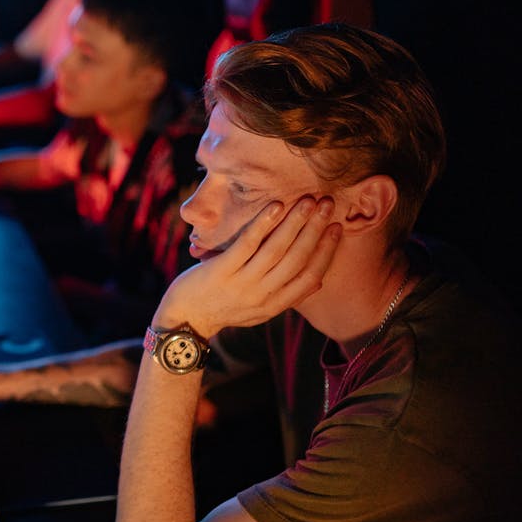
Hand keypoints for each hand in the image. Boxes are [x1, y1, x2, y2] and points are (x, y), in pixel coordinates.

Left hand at [157, 195, 341, 338]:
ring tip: (308, 201)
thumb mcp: (259, 311)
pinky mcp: (221, 271)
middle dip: (316, 229)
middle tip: (328, 203)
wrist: (184, 320)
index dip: (327, 251)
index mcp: (275, 305)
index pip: (311, 276)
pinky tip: (276, 205)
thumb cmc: (222, 308)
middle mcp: (262, 295)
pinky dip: (264, 224)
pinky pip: (248, 244)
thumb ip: (285, 297)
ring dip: (296, 222)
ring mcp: (242, 283)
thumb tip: (318, 281)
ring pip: (277, 249)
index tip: (338, 228)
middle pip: (298, 258)